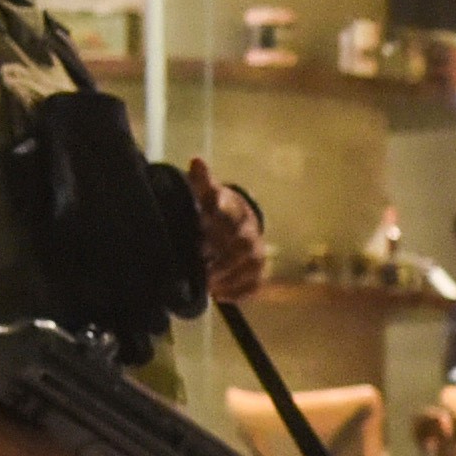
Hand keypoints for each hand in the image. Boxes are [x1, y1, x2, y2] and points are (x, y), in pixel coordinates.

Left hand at [192, 165, 271, 309]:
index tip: (201, 236)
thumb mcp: (206, 195)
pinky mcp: (258, 274)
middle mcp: (251, 233)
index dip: (215, 223)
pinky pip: (253, 287)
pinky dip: (236, 293)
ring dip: (226, 279)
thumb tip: (197, 161)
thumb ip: (201, 182)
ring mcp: (257, 255)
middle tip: (199, 270)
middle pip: (242, 247)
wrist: (238, 225)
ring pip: (248, 269)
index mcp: (235, 210)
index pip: (228, 214)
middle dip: (221, 260)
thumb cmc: (216, 211)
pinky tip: (218, 294)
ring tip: (204, 285)